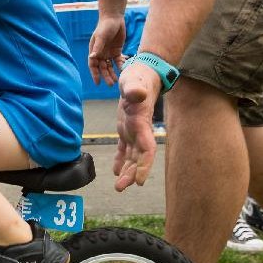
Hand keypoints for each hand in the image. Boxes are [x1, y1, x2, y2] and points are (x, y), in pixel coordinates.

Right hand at [88, 15, 126, 84]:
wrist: (114, 18)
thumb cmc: (105, 26)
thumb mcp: (101, 36)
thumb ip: (97, 47)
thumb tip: (92, 57)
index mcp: (94, 51)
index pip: (93, 65)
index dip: (95, 74)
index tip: (98, 82)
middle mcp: (100, 53)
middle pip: (103, 68)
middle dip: (106, 76)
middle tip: (111, 84)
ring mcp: (109, 53)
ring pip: (110, 66)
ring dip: (113, 73)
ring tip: (117, 80)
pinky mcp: (117, 51)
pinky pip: (118, 61)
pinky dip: (120, 66)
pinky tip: (124, 70)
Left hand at [112, 62, 161, 190]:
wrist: (141, 74)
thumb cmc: (138, 77)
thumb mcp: (133, 81)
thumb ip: (134, 89)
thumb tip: (137, 94)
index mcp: (142, 123)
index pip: (147, 149)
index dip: (144, 165)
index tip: (140, 180)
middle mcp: (140, 131)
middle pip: (139, 157)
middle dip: (132, 173)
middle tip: (120, 187)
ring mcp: (134, 131)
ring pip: (132, 156)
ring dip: (126, 171)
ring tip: (118, 186)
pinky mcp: (126, 129)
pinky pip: (124, 148)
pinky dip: (120, 160)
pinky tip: (115, 171)